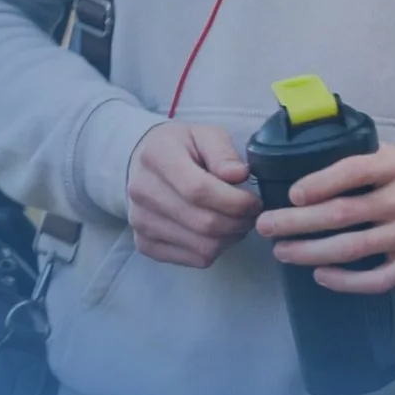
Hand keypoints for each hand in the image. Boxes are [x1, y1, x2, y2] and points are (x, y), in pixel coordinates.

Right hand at [126, 122, 261, 268]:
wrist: (145, 164)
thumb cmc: (182, 148)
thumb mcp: (205, 135)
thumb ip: (223, 152)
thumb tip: (239, 174)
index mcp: (157, 157)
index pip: (198, 190)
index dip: (234, 201)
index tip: (254, 201)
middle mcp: (142, 191)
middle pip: (203, 222)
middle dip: (238, 222)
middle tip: (252, 214)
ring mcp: (140, 221)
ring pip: (202, 246)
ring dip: (230, 238)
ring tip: (237, 221)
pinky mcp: (144, 243)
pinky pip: (193, 259)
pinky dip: (215, 249)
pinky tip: (219, 232)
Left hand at [255, 144, 394, 294]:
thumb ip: (371, 157)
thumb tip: (319, 154)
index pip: (354, 171)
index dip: (320, 183)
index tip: (292, 193)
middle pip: (343, 213)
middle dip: (298, 221)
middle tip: (266, 225)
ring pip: (352, 248)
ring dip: (311, 251)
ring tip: (282, 251)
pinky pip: (374, 279)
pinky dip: (344, 280)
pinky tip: (320, 274)